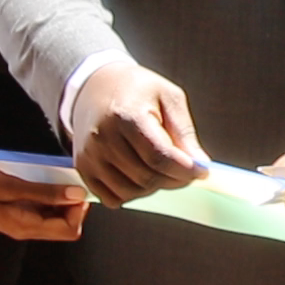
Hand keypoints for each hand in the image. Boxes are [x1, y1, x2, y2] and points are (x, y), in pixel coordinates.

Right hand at [0, 163, 88, 240]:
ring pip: (54, 215)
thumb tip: (77, 194)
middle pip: (65, 224)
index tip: (76, 187)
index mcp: (24, 226)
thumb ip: (45, 192)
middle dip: (73, 203)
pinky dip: (49, 194)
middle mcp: (24, 227)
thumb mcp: (9, 185)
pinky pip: (41, 207)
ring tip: (57, 176)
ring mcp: (19, 219)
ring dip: (61, 197)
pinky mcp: (14, 210)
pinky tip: (43, 177)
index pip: (70, 230)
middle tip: (69, 179)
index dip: (79, 209)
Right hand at [68, 64, 207, 206]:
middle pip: (147, 177)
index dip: (185, 170)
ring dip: (154, 187)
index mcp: (127, 116)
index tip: (202, 171)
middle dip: (174, 179)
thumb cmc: (137, 90)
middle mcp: (104, 138)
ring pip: (131, 192)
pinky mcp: (83, 168)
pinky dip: (131, 194)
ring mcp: (90, 155)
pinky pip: (111, 198)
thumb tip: (200, 163)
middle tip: (185, 170)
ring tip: (161, 168)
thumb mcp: (169, 97)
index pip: (160, 157)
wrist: (96, 86)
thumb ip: (184, 131)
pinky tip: (140, 175)